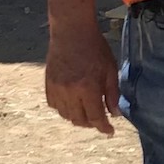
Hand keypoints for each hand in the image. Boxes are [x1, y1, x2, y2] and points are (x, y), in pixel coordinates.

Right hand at [44, 20, 120, 135]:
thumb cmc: (95, 48)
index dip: (104, 127)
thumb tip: (115, 113)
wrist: (71, 31)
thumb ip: (113, 93)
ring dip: (77, 118)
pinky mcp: (48, 84)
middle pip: (80, 120)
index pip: (96, 117)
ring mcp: (57, 89)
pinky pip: (54, 106)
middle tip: (100, 120)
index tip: (110, 131)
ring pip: (66, 115)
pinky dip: (64, 109)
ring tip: (86, 112)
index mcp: (88, 88)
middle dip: (91, 124)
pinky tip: (72, 103)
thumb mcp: (110, 69)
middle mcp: (70, 92)